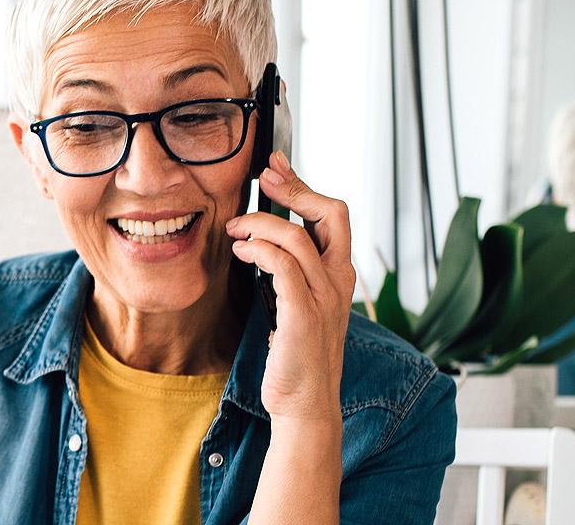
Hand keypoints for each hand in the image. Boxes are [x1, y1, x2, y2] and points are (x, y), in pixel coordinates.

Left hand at [225, 151, 356, 422]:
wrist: (305, 405)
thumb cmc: (296, 356)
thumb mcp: (299, 304)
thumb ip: (290, 272)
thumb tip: (264, 237)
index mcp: (339, 275)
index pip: (332, 214)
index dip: (304, 185)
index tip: (276, 168)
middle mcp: (338, 281)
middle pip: (331, 213)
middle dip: (295, 188)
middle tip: (264, 178)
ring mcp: (323, 298)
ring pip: (298, 236)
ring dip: (262, 223)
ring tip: (236, 227)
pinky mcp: (303, 315)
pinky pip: (283, 267)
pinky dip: (258, 250)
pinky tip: (240, 250)